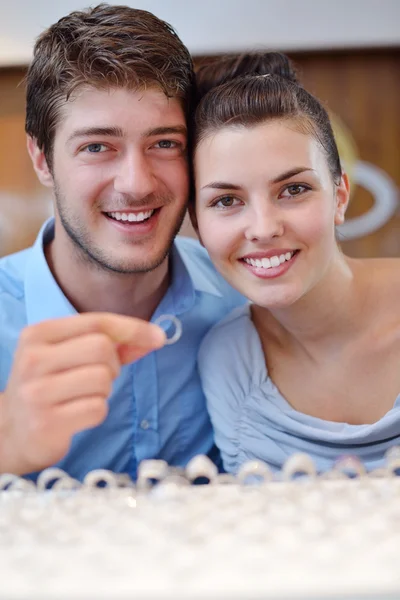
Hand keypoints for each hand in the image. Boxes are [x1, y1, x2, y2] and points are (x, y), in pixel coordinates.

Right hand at [0, 313, 165, 474]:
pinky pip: (98, 408)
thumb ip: (110, 343)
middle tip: (98, 377)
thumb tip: (154, 337)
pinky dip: (98, 411)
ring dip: (104, 390)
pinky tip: (78, 415)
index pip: (97, 322)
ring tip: (83, 396)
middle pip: (102, 348)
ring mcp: (37, 392)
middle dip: (113, 364)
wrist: (12, 433)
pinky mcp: (47, 422)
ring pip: (103, 379)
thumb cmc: (49, 387)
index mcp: (38, 334)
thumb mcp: (68, 356)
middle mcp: (33, 359)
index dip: (133, 328)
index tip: (158, 337)